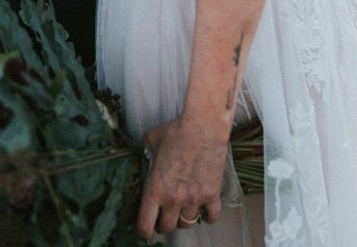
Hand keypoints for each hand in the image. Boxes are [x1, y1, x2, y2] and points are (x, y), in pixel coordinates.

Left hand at [136, 114, 228, 238]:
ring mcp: (194, 199)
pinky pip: (211, 217)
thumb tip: (145, 152)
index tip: (146, 227)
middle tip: (165, 214)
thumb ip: (146, 152)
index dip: (144, 231)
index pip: (145, 227)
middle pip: (167, 228)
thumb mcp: (151, 140)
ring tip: (184, 207)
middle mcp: (173, 199)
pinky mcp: (212, 194)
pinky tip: (205, 208)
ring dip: (184, 217)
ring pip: (187, 223)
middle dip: (164, 223)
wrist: (203, 124)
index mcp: (154, 189)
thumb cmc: (176, 130)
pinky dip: (208, 216)